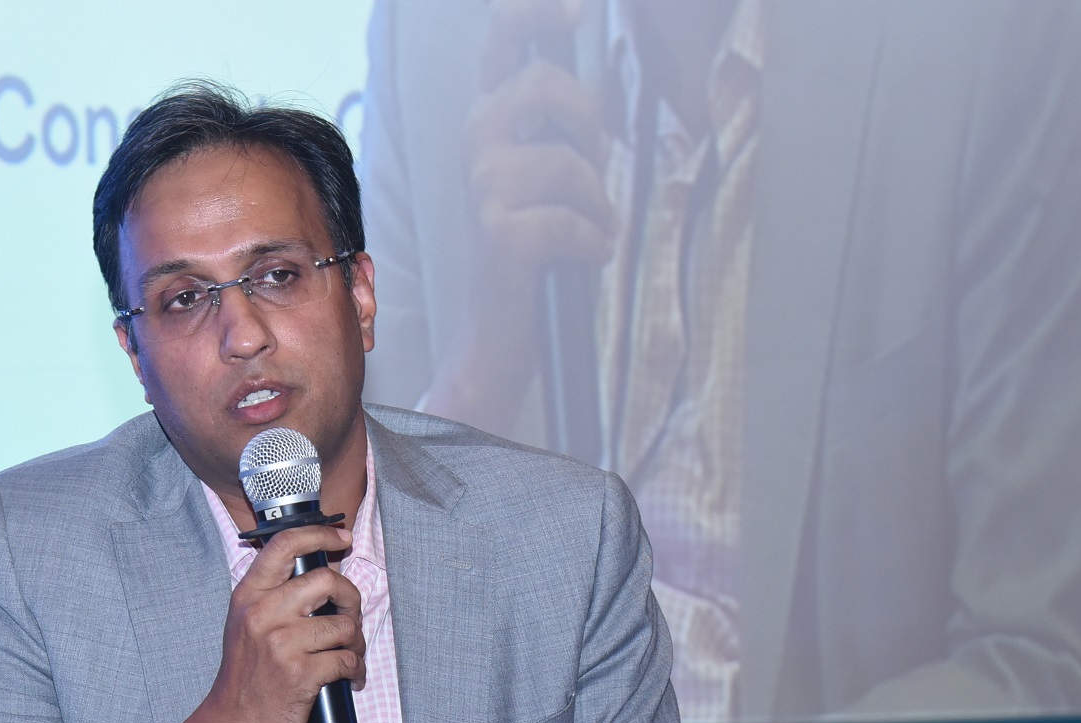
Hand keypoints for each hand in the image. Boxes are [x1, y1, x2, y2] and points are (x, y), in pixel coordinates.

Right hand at [206, 522, 365, 722]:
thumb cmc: (246, 675)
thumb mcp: (246, 624)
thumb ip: (275, 595)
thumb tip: (323, 574)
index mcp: (249, 595)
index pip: (286, 545)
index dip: (320, 534)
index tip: (343, 538)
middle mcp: (263, 613)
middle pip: (327, 580)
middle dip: (351, 598)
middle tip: (350, 616)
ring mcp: (282, 643)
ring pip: (343, 624)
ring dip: (356, 642)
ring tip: (348, 654)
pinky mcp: (301, 673)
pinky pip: (347, 659)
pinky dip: (355, 669)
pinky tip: (348, 677)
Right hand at [425, 0, 614, 428]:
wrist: (498, 333)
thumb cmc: (534, 255)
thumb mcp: (549, 179)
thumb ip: (562, 131)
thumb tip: (602, 102)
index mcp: (491, 124)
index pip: (504, 42)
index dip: (536, 14)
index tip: (576, 10)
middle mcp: (478, 145)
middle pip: (541, 86)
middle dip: (587, 126)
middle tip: (596, 170)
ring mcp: (484, 189)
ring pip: (567, 161)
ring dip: (595, 201)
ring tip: (590, 230)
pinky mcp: (500, 233)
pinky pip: (572, 219)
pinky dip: (593, 241)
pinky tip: (586, 256)